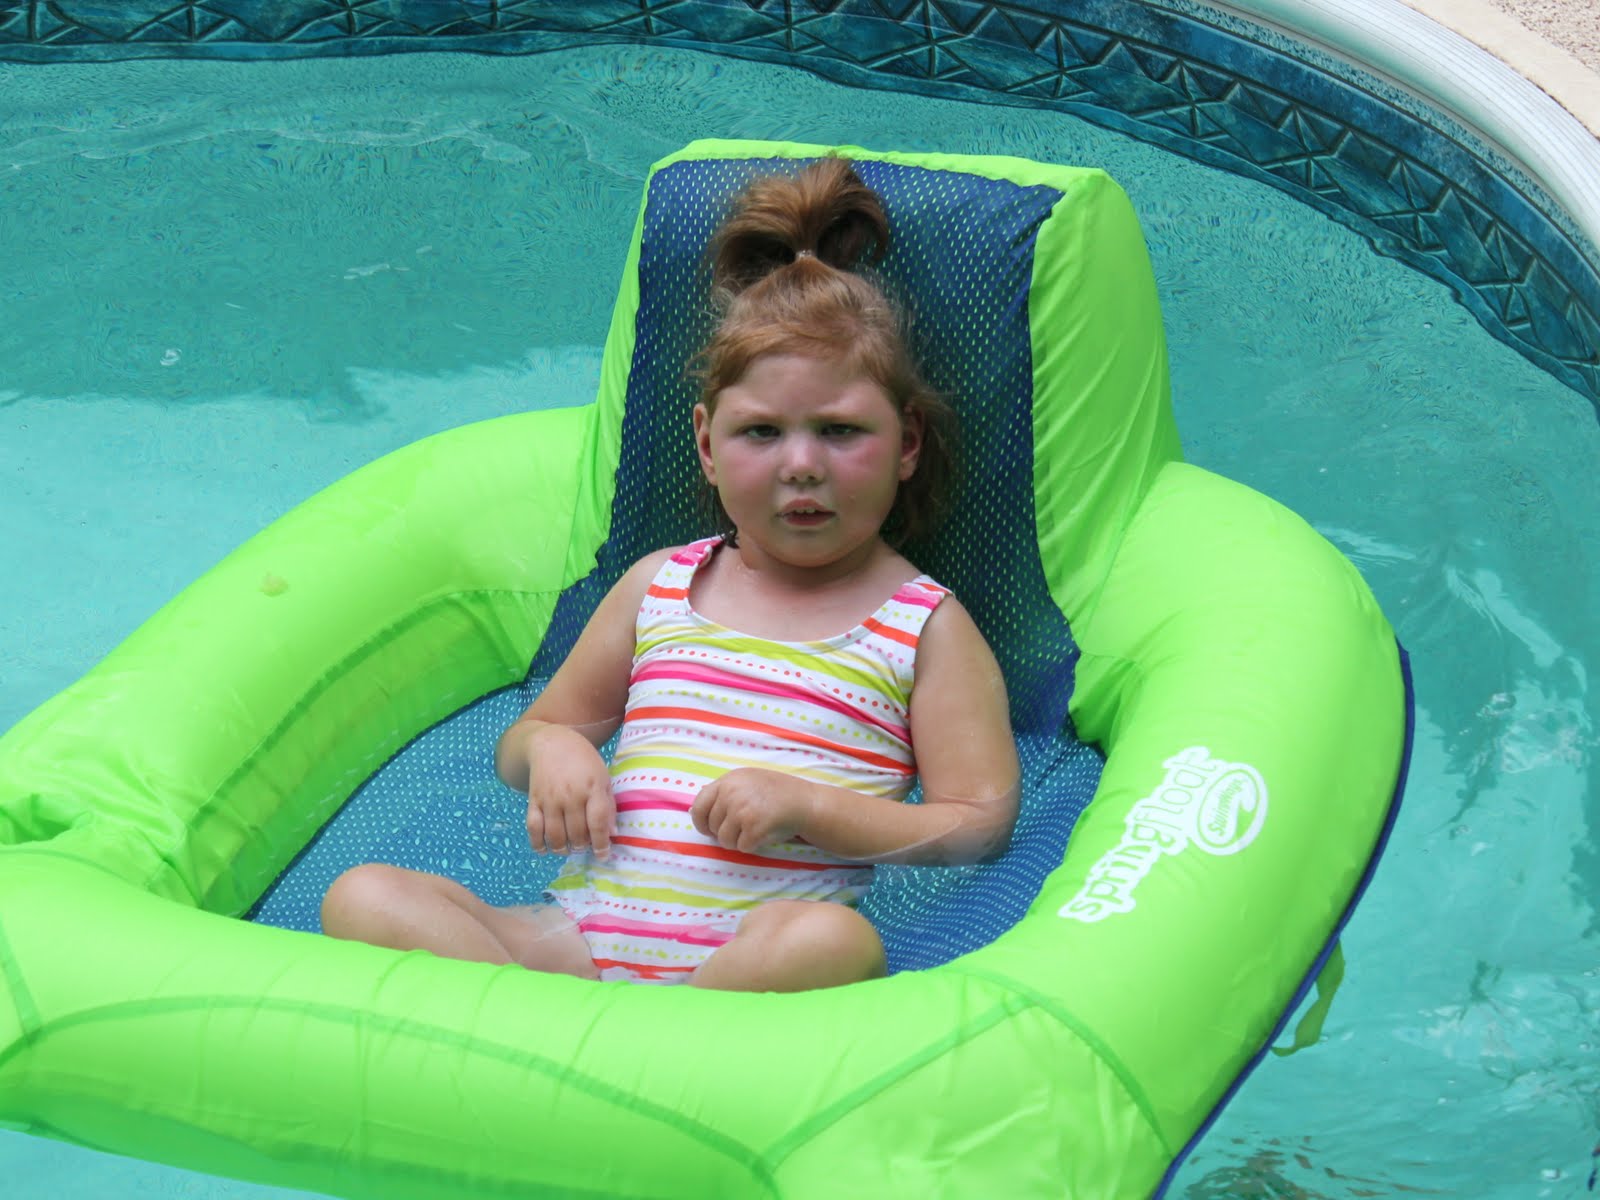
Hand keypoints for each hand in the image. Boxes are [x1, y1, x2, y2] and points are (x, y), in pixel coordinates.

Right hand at [524, 724, 614, 859]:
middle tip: (585, 847)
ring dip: (563, 849)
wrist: (551, 743)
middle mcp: (570, 795)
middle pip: (576, 833)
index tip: (603, 855)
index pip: (597, 822)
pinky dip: (537, 843)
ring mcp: (550, 799)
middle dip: (582, 847)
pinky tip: (544, 850)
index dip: (601, 843)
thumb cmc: (583, 760)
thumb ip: (608, 805)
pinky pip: (533, 828)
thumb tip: (612, 834)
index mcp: (592, 787)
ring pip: (555, 836)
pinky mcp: (533, 800)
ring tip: (569, 848)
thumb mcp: (603, 777)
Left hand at [691, 768, 814, 853]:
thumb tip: (698, 809)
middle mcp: (731, 793)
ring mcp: (741, 810)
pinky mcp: (753, 827)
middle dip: (725, 833)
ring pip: (725, 840)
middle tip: (743, 829)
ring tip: (754, 832)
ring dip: (738, 842)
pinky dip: (752, 846)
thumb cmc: (779, 793)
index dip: (701, 821)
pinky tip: (764, 835)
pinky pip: (742, 847)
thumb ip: (726, 790)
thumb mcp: (748, 780)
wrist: (806, 803)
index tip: (709, 829)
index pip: (699, 805)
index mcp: (728, 780)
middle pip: (712, 827)